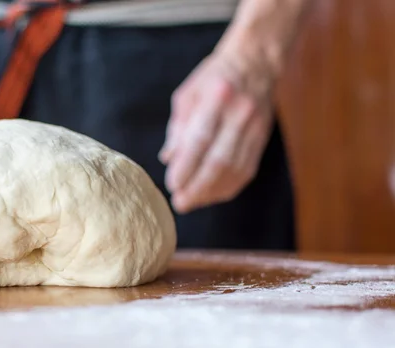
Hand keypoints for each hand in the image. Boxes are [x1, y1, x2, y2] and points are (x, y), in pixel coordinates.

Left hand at [159, 52, 274, 213]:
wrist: (255, 62)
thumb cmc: (213, 78)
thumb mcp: (187, 94)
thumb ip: (178, 128)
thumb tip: (169, 159)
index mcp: (217, 96)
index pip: (200, 139)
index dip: (186, 166)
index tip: (172, 185)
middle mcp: (239, 113)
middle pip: (219, 160)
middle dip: (197, 187)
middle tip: (179, 202)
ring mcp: (255, 127)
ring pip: (234, 170)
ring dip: (211, 191)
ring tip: (192, 201)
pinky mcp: (262, 139)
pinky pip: (246, 170)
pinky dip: (228, 186)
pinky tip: (212, 194)